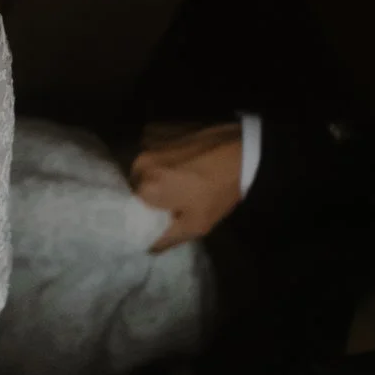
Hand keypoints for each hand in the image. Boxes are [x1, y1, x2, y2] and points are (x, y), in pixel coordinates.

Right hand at [130, 121, 244, 252]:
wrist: (242, 151)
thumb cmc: (218, 191)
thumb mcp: (196, 225)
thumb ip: (166, 240)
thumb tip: (147, 248)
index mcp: (145, 188)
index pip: (132, 206)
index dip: (147, 211)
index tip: (162, 212)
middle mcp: (140, 162)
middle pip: (136, 183)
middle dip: (151, 190)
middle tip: (175, 194)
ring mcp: (149, 140)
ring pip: (145, 163)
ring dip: (157, 169)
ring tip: (181, 172)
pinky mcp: (159, 126)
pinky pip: (153, 144)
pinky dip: (163, 151)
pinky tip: (183, 154)